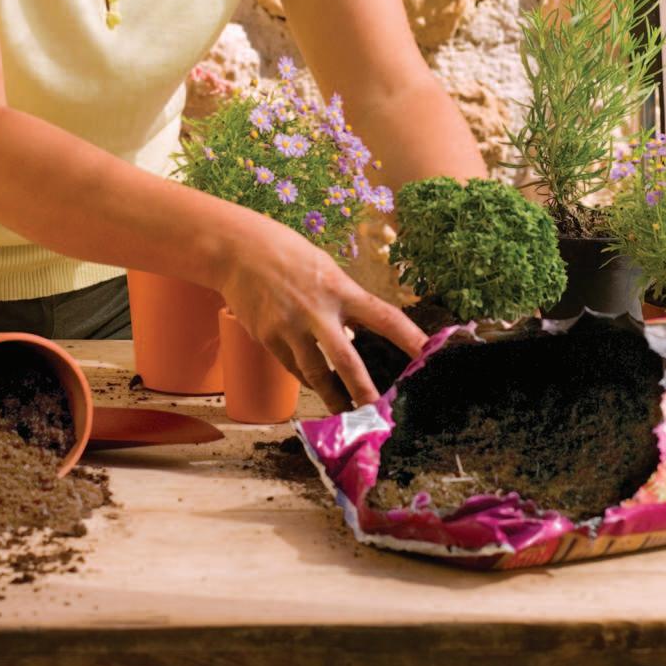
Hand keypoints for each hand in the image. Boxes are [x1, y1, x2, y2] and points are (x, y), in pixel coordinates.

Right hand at [214, 216, 426, 412]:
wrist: (236, 251)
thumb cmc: (287, 254)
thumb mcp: (324, 269)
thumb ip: (342, 301)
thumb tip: (357, 335)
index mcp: (339, 288)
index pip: (383, 316)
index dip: (410, 337)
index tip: (429, 356)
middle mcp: (316, 311)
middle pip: (345, 360)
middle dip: (363, 391)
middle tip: (378, 414)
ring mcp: (289, 327)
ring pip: (314, 374)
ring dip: (331, 397)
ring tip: (345, 414)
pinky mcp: (267, 338)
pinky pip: (292, 366)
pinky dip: (306, 377)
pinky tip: (314, 383)